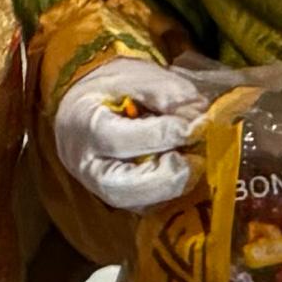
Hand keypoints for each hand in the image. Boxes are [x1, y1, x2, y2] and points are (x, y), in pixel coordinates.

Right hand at [51, 58, 213, 213]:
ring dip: (171, 189)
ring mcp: (98, 187)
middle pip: (120, 187)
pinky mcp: (118, 197)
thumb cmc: (111, 87)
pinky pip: (145, 206)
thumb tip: (198, 115)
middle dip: (165, 177)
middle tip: (196, 159)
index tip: (196, 126)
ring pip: (135, 204)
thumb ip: (165, 91)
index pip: (117, 139)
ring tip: (194, 164)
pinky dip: (170, 194)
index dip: (161, 135)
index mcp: (82, 125)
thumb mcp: (133, 75)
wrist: (88, 103)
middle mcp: (85, 164)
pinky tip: (184, 173)